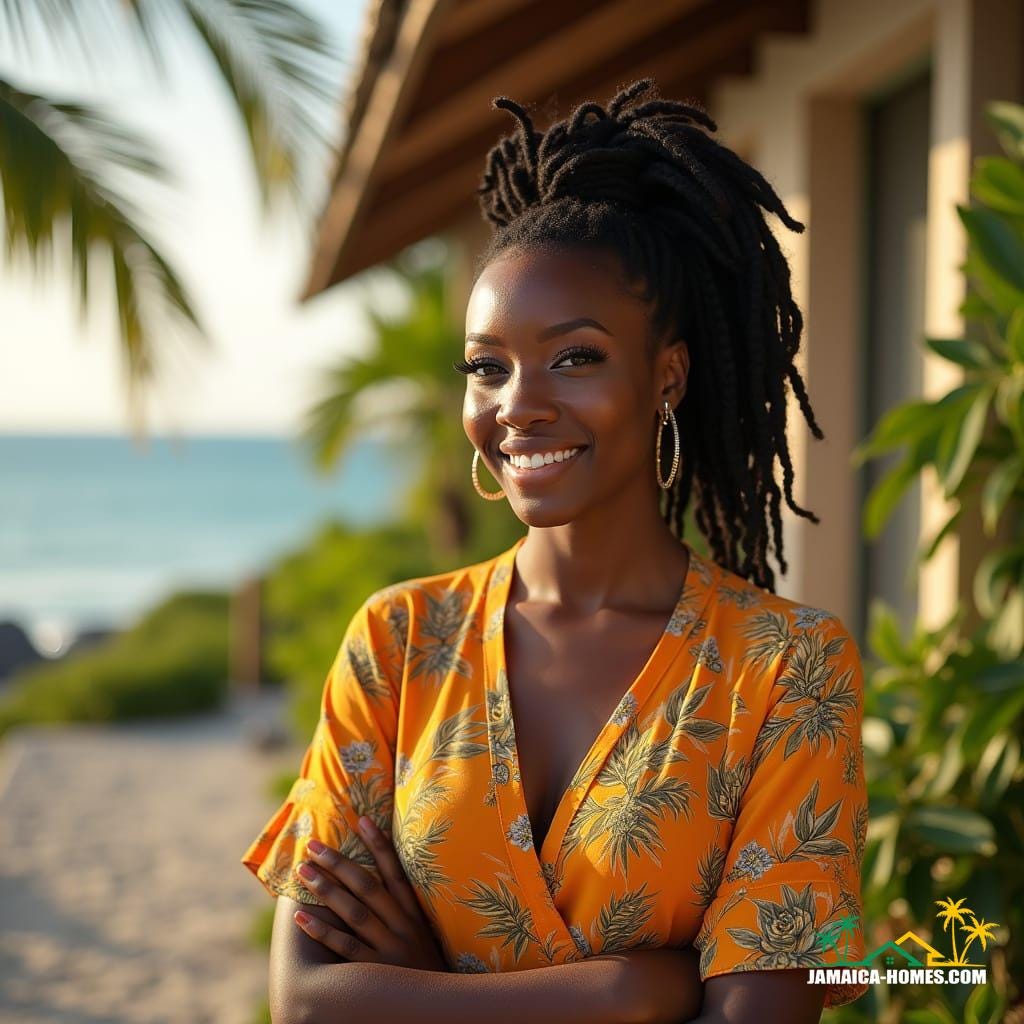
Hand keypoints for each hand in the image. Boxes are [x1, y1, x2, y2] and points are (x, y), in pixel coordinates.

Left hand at [292, 815, 447, 970]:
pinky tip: (301, 917)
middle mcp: (403, 926)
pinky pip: (344, 948)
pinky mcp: (375, 974)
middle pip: (368, 887)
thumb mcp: (423, 935)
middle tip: (314, 844)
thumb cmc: (425, 969)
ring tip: (303, 871)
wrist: (441, 1008)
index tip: (361, 819)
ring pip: (354, 913)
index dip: (379, 844)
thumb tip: (381, 880)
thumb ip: (403, 911)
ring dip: (326, 889)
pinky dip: (322, 931)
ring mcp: (389, 949)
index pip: (395, 870)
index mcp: (414, 914)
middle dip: (339, 863)